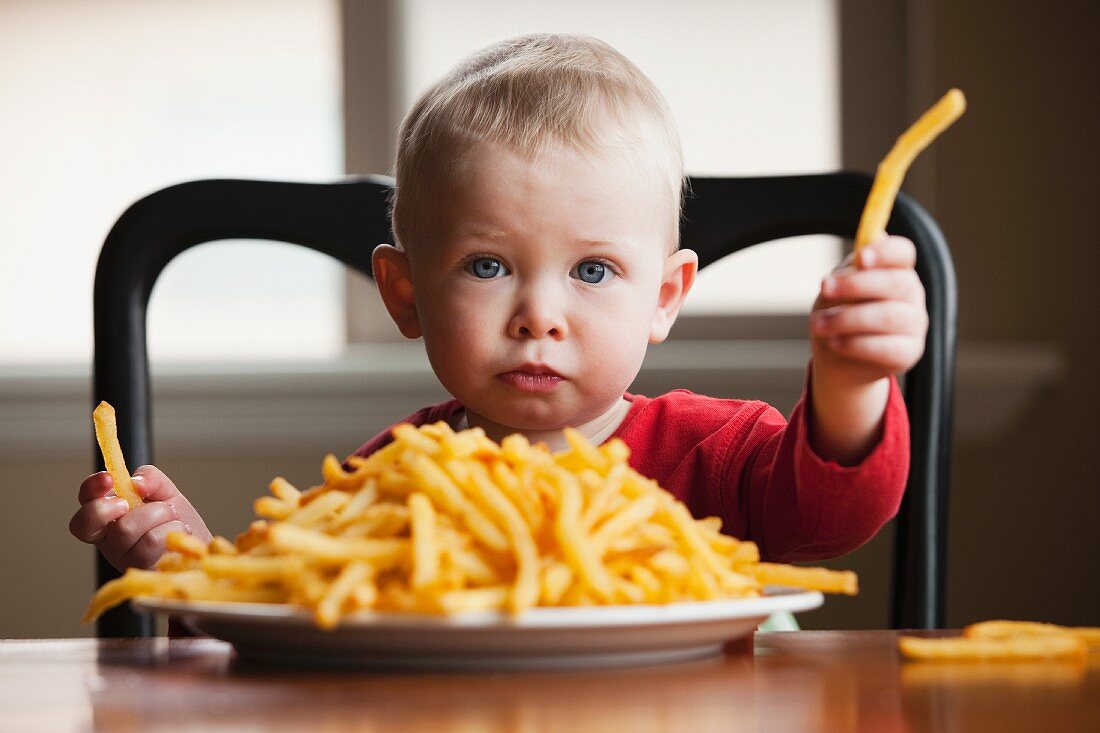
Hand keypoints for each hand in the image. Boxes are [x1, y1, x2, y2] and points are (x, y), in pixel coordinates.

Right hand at [69, 465, 211, 571]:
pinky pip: (151, 542)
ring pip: (128, 528)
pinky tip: (178, 533)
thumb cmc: (175, 520)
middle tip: (155, 507)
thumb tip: (136, 484)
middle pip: (98, 519)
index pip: (85, 504)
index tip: (108, 479)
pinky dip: (172, 529)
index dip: (90, 489)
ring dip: (161, 515)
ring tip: (172, 520)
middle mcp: (109, 541)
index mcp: (109, 518)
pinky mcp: (141, 570)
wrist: (199, 547)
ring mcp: (123, 558)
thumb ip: (149, 478)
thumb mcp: (164, 491)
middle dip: (139, 507)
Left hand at [810, 235, 927, 384]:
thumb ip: (854, 268)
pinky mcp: (910, 353)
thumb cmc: (838, 312)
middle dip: (856, 284)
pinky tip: (834, 343)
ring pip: (890, 317)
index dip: (886, 252)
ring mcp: (915, 324)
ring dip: (848, 319)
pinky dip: (857, 344)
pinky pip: (888, 348)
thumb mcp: (839, 287)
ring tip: (818, 324)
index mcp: (897, 270)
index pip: (903, 253)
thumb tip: (875, 236)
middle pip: (897, 282)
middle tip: (824, 287)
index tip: (861, 257)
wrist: (837, 356)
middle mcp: (912, 295)